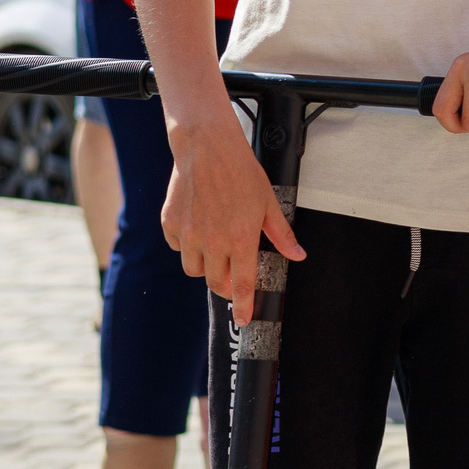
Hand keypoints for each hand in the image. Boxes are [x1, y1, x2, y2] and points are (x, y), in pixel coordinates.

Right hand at [159, 113, 302, 323]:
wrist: (206, 148)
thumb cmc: (241, 173)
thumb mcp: (269, 203)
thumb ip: (281, 234)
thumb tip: (298, 255)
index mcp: (241, 239)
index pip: (242, 285)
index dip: (243, 307)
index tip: (243, 320)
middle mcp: (212, 242)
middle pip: (215, 283)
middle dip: (225, 285)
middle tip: (233, 274)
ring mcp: (188, 235)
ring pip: (194, 269)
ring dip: (206, 266)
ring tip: (216, 246)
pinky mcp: (170, 225)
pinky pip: (178, 248)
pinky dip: (187, 246)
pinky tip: (199, 227)